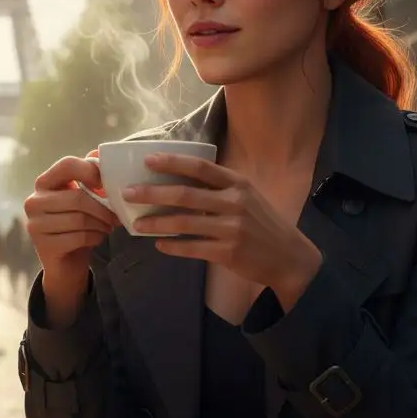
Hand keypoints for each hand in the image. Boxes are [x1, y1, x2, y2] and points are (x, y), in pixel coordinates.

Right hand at [23, 152, 120, 286]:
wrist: (65, 263)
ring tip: (107, 227)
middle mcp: (34, 201)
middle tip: (116, 216)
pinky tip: (96, 238)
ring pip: (80, 219)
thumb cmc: (77, 225)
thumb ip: (89, 176)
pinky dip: (94, 238)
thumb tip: (98, 152)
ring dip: (101, 225)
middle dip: (103, 208)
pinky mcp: (43, 244)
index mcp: (44, 183)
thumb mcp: (83, 198)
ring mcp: (35, 224)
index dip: (90, 171)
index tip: (105, 184)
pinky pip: (78, 237)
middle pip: (78, 197)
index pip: (67, 165)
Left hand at [125, 153, 321, 302]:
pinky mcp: (228, 252)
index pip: (200, 168)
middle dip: (152, 193)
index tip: (147, 160)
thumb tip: (178, 180)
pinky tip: (159, 244)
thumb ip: (219, 188)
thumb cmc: (262, 222)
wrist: (288, 256)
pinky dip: (173, 246)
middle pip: (185, 195)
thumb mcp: (247, 196)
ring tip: (136, 224)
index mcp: (237, 184)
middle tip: (128, 193)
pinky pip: (192, 248)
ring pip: (184, 224)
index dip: (172, 162)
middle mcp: (235, 203)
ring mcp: (231, 229)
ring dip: (156, 223)